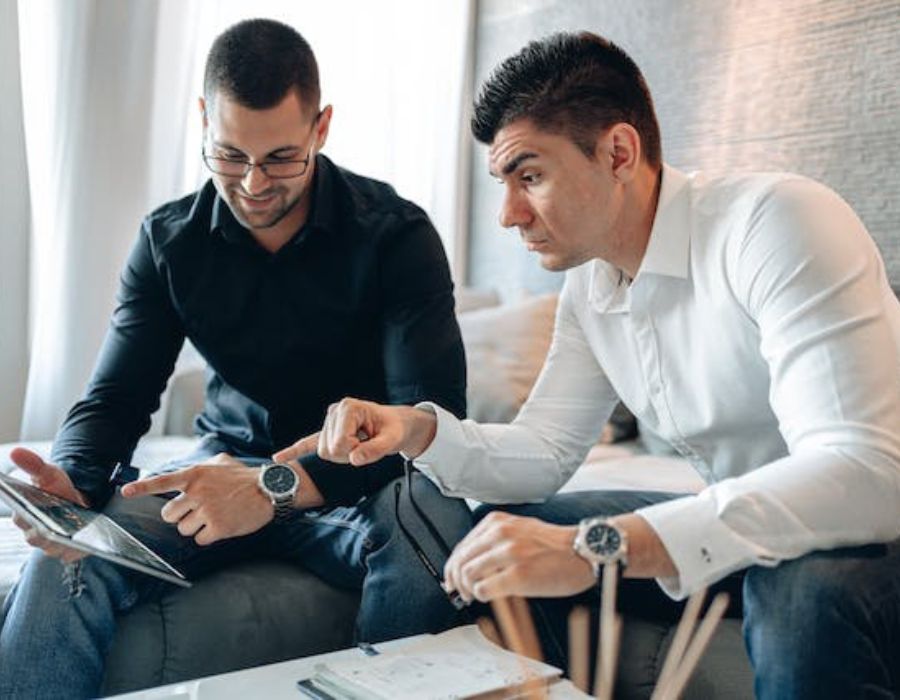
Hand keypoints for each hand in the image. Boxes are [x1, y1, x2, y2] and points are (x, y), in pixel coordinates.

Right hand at [8, 447, 88, 561]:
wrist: (79, 503)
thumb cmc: (58, 489)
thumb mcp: (48, 474)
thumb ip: (33, 464)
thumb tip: (16, 451)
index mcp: (24, 515)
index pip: (20, 518)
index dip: (25, 516)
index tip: (32, 511)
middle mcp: (33, 534)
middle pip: (35, 536)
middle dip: (44, 530)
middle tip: (53, 523)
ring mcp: (49, 545)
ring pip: (52, 548)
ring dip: (61, 542)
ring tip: (71, 534)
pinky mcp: (67, 553)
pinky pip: (69, 555)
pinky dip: (76, 550)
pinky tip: (84, 542)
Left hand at [121, 453, 274, 544]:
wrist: (269, 490)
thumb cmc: (244, 478)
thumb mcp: (220, 463)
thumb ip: (199, 469)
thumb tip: (183, 478)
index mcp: (195, 475)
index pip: (162, 482)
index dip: (141, 487)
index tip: (125, 492)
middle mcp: (197, 492)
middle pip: (169, 515)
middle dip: (180, 516)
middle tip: (197, 511)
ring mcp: (207, 511)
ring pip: (184, 529)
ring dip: (196, 527)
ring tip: (215, 516)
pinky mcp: (217, 527)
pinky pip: (200, 540)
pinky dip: (209, 536)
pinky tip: (222, 525)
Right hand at [273, 398, 436, 466]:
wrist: (397, 424)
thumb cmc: (395, 428)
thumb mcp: (392, 439)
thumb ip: (376, 449)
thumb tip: (356, 458)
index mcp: (348, 408)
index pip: (338, 443)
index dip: (354, 450)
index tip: (369, 443)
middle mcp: (335, 411)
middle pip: (329, 449)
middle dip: (347, 455)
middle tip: (365, 445)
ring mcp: (329, 421)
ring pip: (324, 453)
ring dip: (343, 456)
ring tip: (359, 444)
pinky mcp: (327, 431)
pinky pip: (307, 443)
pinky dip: (294, 451)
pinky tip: (278, 459)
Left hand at [443, 511, 595, 602]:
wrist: (583, 552)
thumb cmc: (554, 546)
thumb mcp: (519, 531)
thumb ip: (493, 542)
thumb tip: (468, 564)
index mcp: (497, 522)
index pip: (462, 547)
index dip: (453, 567)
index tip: (453, 580)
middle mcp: (500, 533)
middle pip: (461, 561)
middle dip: (456, 582)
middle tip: (462, 593)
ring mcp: (509, 553)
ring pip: (468, 575)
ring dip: (469, 590)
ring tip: (476, 596)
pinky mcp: (518, 574)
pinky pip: (484, 590)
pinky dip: (482, 596)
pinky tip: (491, 597)